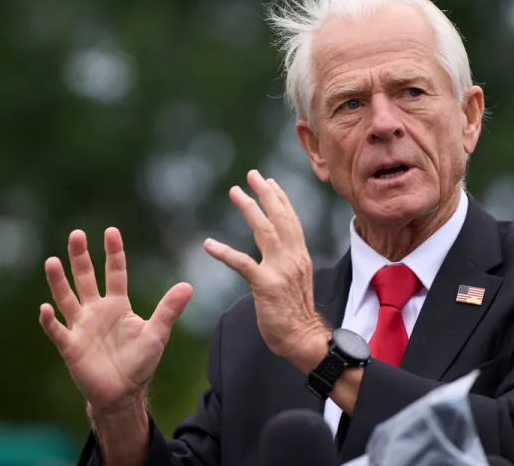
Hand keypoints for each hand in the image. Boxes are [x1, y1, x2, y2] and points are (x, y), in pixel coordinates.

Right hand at [39, 227, 192, 412]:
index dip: (113, 253)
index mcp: (117, 305)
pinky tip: (46, 308)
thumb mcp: (157, 333)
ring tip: (52, 261)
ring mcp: (81, 327)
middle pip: (86, 278)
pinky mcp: (71, 346)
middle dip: (80, 257)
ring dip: (59, 281)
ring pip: (67, 299)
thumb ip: (169, 309)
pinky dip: (50, 320)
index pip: (115, 273)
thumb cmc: (139, 362)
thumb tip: (188, 286)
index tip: (111, 232)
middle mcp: (96, 311)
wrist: (122, 392)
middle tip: (76, 234)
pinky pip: (57, 331)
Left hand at [204, 170, 328, 366]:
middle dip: (266, 193)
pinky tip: (209, 244)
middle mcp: (293, 257)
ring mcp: (280, 270)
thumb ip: (288, 263)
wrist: (304, 339)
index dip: (281, 199)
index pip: (291, 220)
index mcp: (300, 256)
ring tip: (236, 192)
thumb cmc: (297, 315)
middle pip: (280, 217)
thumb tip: (280, 252)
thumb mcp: (298, 281)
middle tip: (253, 174)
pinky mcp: (266, 285)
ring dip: (249, 208)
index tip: (271, 182)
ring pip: (264, 230)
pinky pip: (242, 263)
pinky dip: (224, 252)